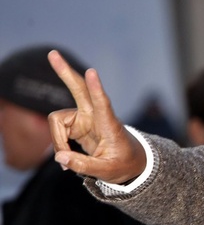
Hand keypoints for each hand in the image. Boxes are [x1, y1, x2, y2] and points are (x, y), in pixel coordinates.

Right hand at [47, 50, 146, 183]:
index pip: (103, 104)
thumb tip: (60, 158)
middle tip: (53, 53)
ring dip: (57, 141)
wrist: (129, 163)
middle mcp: (96, 116)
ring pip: (57, 121)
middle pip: (79, 89)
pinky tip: (67, 157)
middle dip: (65, 73)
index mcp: (110, 124)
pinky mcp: (77, 124)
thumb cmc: (123, 164)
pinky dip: (58, 145)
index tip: (92, 72)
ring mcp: (85, 118)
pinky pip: (57, 131)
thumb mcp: (107, 171)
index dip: (96, 88)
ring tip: (67, 160)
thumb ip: (84, 165)